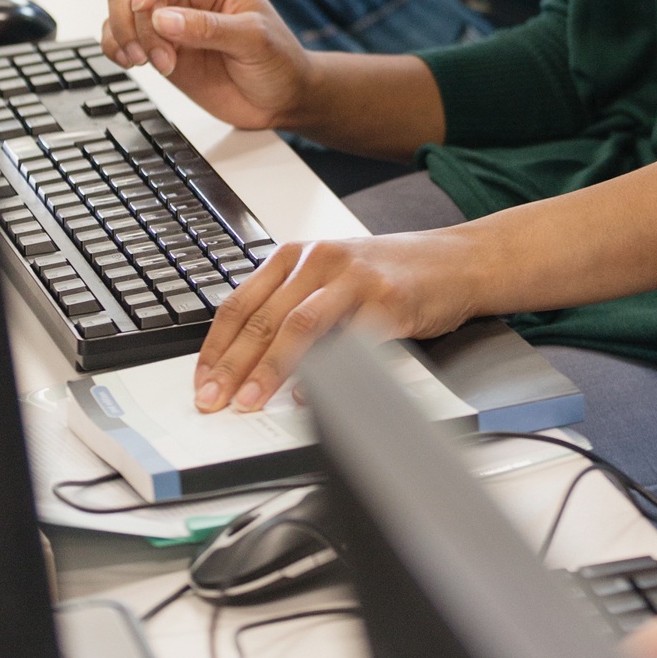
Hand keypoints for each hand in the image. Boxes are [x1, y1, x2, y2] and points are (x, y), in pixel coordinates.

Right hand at [103, 0, 317, 133]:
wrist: (280, 100)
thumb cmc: (278, 60)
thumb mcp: (252, 39)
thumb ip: (208, 28)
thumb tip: (163, 20)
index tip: (143, 6)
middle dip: (137, 19)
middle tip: (156, 53)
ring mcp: (170, 20)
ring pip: (121, 8)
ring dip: (125, 35)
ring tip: (150, 63)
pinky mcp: (158, 47)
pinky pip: (120, 36)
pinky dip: (116, 48)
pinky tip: (132, 64)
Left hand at [194, 229, 481, 411]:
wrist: (455, 261)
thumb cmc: (389, 274)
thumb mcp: (331, 278)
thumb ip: (290, 306)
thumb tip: (242, 362)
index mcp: (298, 255)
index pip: (241, 302)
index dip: (216, 346)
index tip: (201, 382)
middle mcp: (322, 260)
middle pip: (264, 316)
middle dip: (233, 365)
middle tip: (213, 401)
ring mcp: (356, 279)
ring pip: (300, 324)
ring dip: (269, 369)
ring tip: (250, 402)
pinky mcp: (389, 302)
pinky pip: (350, 342)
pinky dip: (326, 371)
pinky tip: (309, 394)